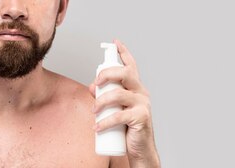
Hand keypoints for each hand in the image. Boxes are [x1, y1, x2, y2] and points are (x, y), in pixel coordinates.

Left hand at [90, 39, 159, 165]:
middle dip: (107, 74)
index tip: (115, 42)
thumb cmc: (127, 128)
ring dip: (102, 101)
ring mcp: (143, 104)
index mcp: (136, 88)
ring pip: (119, 94)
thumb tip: (91, 87)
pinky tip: (97, 127)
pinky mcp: (141, 118)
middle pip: (125, 73)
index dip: (124, 52)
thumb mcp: (116, 108)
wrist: (140, 149)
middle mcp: (142, 92)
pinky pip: (119, 116)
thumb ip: (106, 96)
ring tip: (94, 112)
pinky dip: (105, 122)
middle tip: (95, 84)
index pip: (131, 65)